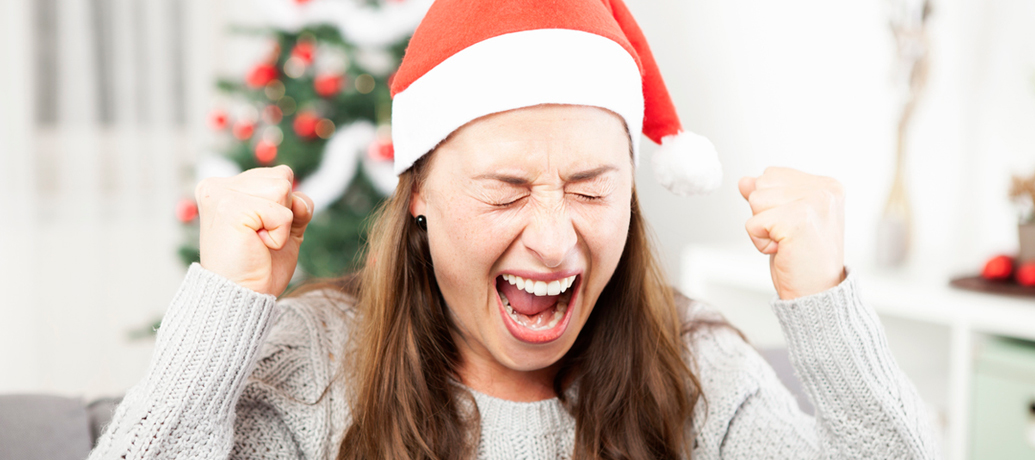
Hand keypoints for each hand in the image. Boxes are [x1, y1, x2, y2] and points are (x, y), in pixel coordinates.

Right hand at [195, 165, 313, 295]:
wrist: (242, 296)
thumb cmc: (258, 265)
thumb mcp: (284, 228)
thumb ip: (296, 205)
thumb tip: (300, 202)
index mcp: (225, 186)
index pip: (280, 175)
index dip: (284, 207)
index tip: (258, 231)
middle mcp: (217, 185)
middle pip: (283, 177)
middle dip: (283, 212)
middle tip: (258, 237)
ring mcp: (221, 195)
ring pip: (283, 189)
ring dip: (282, 223)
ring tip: (256, 240)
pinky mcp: (230, 208)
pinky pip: (283, 214)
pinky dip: (280, 235)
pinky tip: (256, 245)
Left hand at [738, 167, 845, 299]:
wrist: (817, 294)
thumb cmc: (805, 260)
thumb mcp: (785, 220)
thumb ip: (768, 196)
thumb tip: (744, 181)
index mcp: (827, 186)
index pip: (771, 175)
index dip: (771, 205)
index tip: (794, 227)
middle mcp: (825, 190)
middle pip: (761, 185)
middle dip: (764, 214)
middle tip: (790, 237)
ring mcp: (813, 203)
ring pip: (755, 200)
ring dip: (762, 228)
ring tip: (787, 243)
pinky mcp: (797, 220)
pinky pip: (753, 223)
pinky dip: (760, 242)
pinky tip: (782, 251)